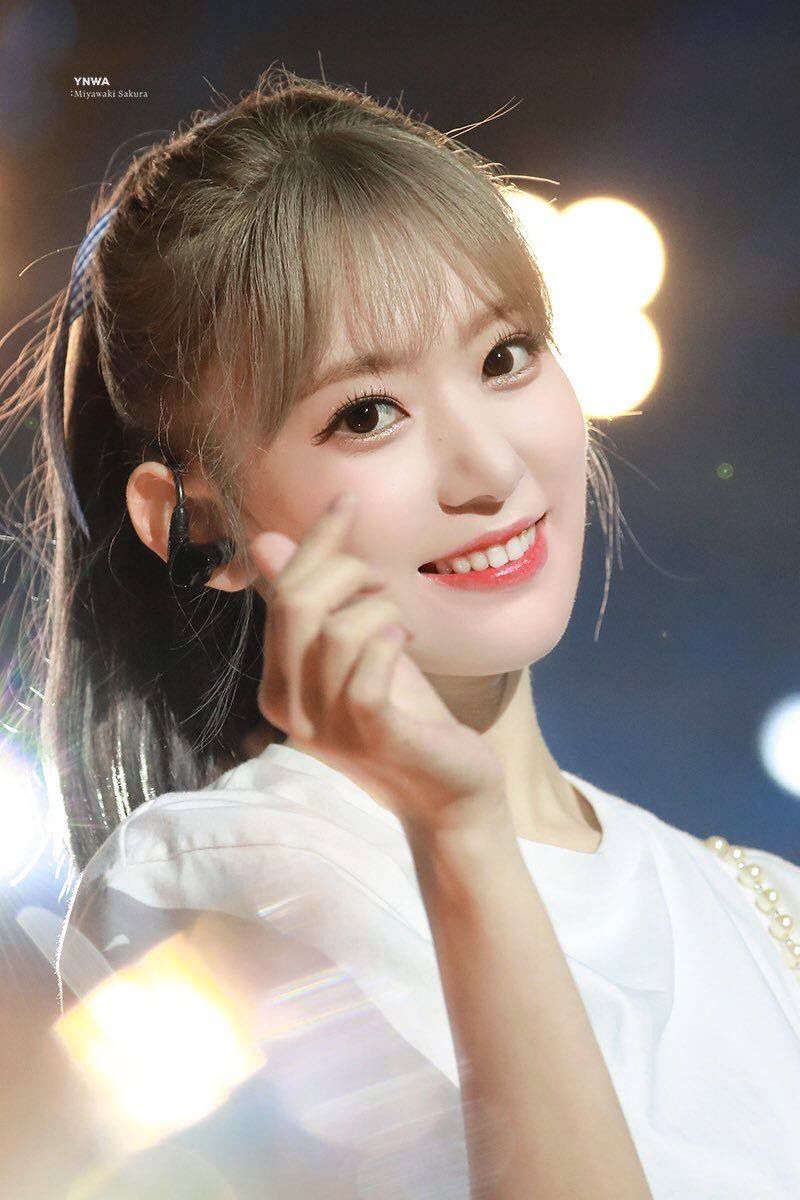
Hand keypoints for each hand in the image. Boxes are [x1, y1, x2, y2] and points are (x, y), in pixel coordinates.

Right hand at [248, 493, 507, 835]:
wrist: (448, 792)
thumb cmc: (404, 714)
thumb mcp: (356, 648)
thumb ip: (315, 601)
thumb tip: (266, 541)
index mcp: (277, 683)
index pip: (281, 595)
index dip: (315, 543)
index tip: (347, 503)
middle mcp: (290, 708)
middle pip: (297, 607)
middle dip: (347, 572)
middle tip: (384, 586)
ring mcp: (328, 727)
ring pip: (336, 632)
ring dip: (378, 610)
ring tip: (400, 624)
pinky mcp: (373, 736)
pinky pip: (367, 672)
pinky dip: (389, 643)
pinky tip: (406, 644)